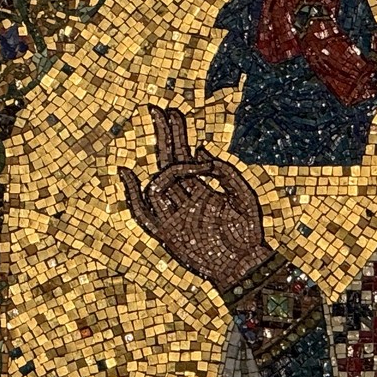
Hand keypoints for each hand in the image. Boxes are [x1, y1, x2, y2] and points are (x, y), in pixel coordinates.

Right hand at [118, 106, 268, 290]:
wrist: (245, 267)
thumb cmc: (248, 235)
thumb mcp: (244, 197)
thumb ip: (225, 173)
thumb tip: (199, 150)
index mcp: (202, 189)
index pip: (184, 156)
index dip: (177, 134)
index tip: (172, 112)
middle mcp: (184, 199)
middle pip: (168, 162)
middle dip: (164, 136)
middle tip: (157, 109)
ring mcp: (173, 215)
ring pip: (158, 182)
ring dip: (164, 160)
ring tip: (169, 136)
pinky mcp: (165, 233)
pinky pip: (142, 213)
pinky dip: (131, 196)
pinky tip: (128, 173)